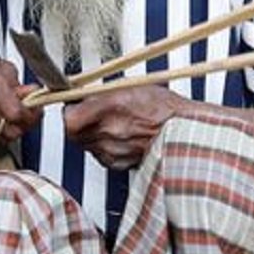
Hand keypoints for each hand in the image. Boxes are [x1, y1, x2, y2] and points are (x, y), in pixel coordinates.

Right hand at [0, 58, 41, 144]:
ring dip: (9, 129)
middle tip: (22, 113)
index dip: (30, 114)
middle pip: (11, 129)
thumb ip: (20, 83)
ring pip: (3, 138)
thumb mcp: (0, 67)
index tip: (35, 110)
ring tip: (4, 114)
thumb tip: (34, 94)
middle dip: (22, 124)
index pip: (16, 112)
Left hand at [63, 86, 183, 169]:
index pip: (68, 117)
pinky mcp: (117, 164)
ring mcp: (111, 151)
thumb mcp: (129, 88)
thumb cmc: (163, 109)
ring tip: (110, 124)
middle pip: (73, 132)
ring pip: (85, 144)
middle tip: (89, 114)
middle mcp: (107, 132)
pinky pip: (99, 155)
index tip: (72, 105)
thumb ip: (101, 94)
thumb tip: (82, 94)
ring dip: (90, 134)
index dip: (69, 111)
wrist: (184, 134)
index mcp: (108, 109)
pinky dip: (104, 147)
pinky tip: (119, 137)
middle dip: (77, 123)